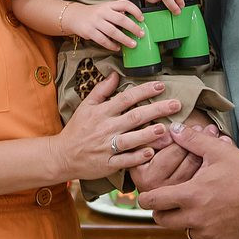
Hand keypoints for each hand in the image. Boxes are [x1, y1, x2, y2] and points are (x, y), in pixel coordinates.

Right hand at [55, 73, 179, 181]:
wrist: (62, 155)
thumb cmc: (76, 129)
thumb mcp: (86, 106)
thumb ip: (101, 90)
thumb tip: (116, 74)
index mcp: (102, 112)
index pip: (126, 98)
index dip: (144, 91)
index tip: (161, 86)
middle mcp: (106, 128)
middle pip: (134, 117)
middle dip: (156, 110)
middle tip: (176, 105)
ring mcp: (107, 147)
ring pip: (131, 139)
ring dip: (149, 134)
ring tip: (165, 129)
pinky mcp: (108, 164)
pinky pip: (125, 160)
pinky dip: (138, 157)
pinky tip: (151, 153)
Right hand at [65, 0, 143, 49]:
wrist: (74, 16)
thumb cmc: (94, 14)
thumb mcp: (105, 9)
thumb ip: (117, 13)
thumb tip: (134, 22)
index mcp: (108, 5)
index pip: (124, 4)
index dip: (135, 10)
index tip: (142, 18)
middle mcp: (102, 12)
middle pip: (121, 19)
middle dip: (133, 27)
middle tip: (141, 34)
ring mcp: (95, 22)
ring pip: (113, 31)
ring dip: (124, 39)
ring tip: (133, 44)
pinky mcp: (89, 31)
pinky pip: (103, 40)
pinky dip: (111, 45)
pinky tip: (118, 48)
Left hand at [138, 122, 238, 238]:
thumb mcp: (219, 152)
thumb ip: (193, 141)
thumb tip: (173, 129)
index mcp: (190, 195)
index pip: (153, 201)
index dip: (147, 198)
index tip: (149, 196)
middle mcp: (194, 218)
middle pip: (162, 220)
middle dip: (162, 212)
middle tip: (171, 203)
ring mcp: (206, 235)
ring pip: (183, 232)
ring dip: (185, 223)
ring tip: (198, 210)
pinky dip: (202, 237)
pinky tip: (212, 224)